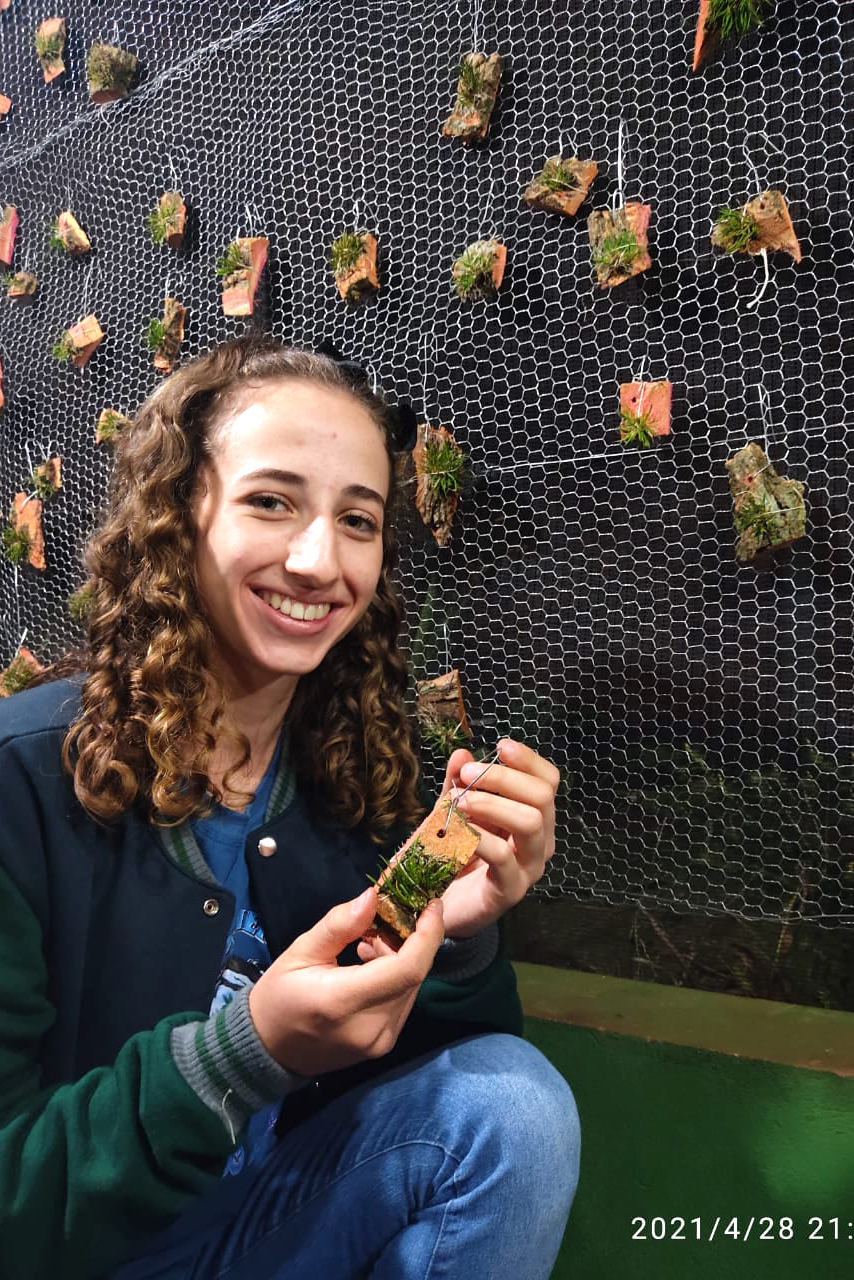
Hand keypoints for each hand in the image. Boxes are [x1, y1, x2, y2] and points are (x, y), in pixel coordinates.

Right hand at [248, 886, 444, 1075]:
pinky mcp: (384, 1044)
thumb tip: (373, 896)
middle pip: (414, 975)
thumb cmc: (278, 998)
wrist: (267, 1052)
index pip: (407, 968)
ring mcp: (381, 1041)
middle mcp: (372, 1027)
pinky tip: (370, 963)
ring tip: (370, 940)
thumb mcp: (299, 952)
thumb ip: (339, 926)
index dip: (427, 935)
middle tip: (389, 916)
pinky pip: (402, 1001)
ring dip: (403, 957)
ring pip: (411, 987)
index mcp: (345, 1001)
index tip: (431, 905)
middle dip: (412, 940)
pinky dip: (395, 976)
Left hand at [357, 738, 558, 960]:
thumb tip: (460, 754)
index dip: (528, 760)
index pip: (547, 781)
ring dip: (493, 805)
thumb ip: (458, 786)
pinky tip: (459, 833)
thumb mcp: (453, 814)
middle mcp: (540, 840)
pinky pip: (504, 857)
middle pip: (542, 797)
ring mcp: (529, 867)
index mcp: (533, 816)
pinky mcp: (510, 890)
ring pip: (531, 823)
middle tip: (467, 776)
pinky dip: (481, 838)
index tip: (500, 746)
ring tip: (460, 803)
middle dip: (503, 779)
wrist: (444, 909)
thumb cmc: (454, 857)